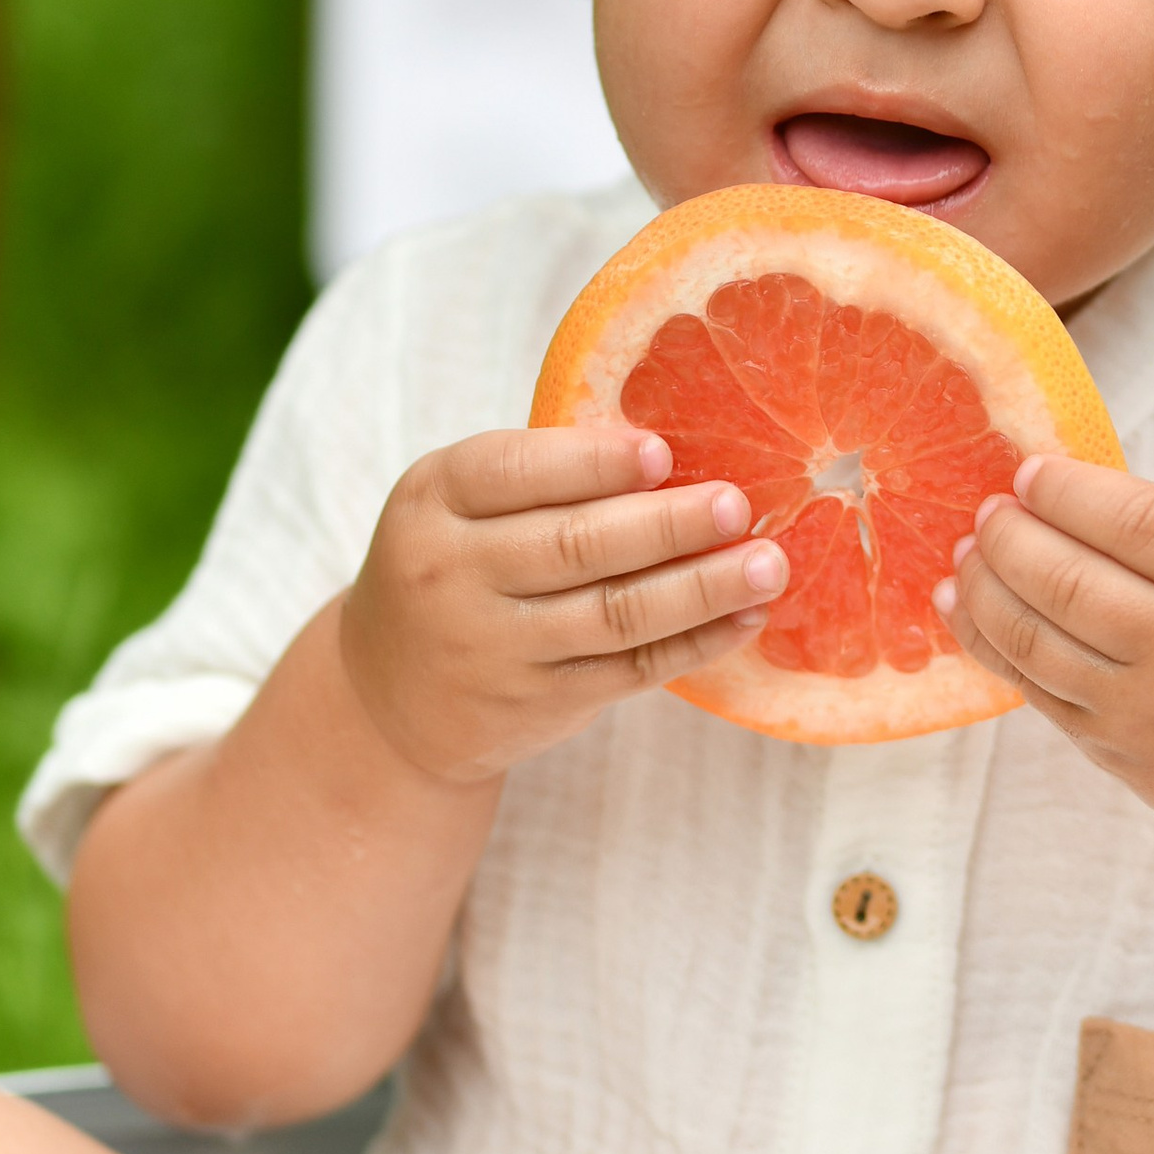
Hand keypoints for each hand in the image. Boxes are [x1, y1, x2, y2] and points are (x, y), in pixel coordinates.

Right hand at [337, 428, 784, 787]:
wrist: (387, 698)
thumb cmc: (455, 564)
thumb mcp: (458, 504)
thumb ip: (540, 477)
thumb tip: (673, 450)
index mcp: (433, 499)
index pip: (514, 473)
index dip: (592, 463)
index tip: (662, 452)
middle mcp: (453, 573)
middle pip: (574, 546)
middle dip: (666, 524)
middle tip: (738, 504)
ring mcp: (493, 647)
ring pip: (612, 614)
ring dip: (700, 588)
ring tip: (767, 563)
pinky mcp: (535, 703)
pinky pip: (629, 669)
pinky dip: (694, 643)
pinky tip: (745, 618)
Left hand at [933, 457, 1153, 852]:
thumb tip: (1065, 494)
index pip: (1136, 521)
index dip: (1067, 489)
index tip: (1029, 469)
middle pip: (1071, 583)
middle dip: (1011, 536)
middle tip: (988, 508)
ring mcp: (1149, 711)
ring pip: (1036, 638)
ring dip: (986, 586)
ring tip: (969, 549)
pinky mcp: (1114, 751)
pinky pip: (1032, 687)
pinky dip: (987, 640)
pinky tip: (966, 604)